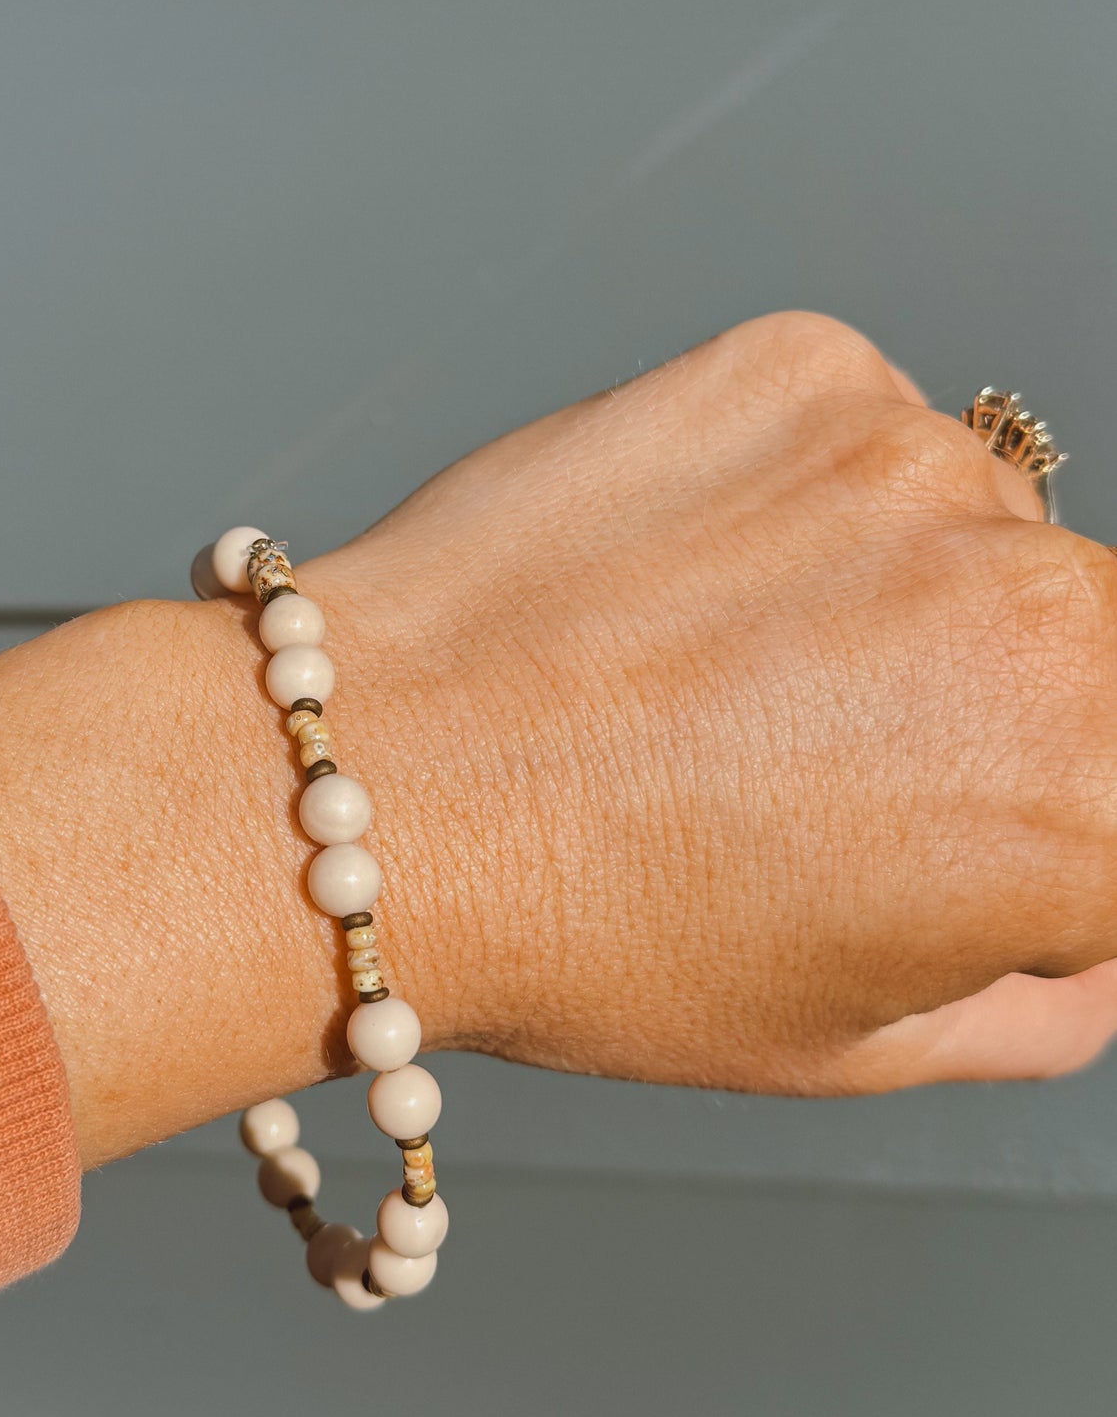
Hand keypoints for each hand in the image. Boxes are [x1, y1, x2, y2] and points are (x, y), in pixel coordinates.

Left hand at [0, 312, 1116, 1166]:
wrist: (373, 784)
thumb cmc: (584, 937)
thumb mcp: (847, 1043)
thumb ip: (1040, 999)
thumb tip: (1090, 937)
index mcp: (1083, 807)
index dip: (1064, 838)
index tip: (975, 831)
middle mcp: (1037, 613)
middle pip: (1101, 651)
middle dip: (1012, 712)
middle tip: (844, 760)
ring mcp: (918, 468)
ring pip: (988, 532)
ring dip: (909, 594)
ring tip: (733, 670)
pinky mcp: (809, 372)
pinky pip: (873, 437)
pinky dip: (812, 502)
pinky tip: (690, 582)